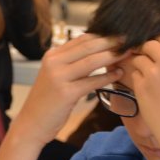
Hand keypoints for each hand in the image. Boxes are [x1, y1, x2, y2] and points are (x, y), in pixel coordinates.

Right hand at [12, 34, 127, 146]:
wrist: (31, 124)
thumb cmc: (47, 102)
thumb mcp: (55, 76)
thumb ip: (71, 63)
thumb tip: (95, 52)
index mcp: (52, 55)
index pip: (82, 39)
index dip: (103, 35)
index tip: (119, 34)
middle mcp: (54, 62)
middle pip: (88, 45)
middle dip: (110, 41)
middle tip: (129, 39)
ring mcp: (59, 77)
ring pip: (91, 61)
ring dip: (112, 56)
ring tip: (128, 53)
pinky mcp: (66, 93)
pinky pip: (92, 82)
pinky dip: (107, 76)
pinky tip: (118, 74)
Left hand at [129, 35, 159, 144]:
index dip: (158, 44)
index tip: (155, 50)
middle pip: (149, 44)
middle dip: (145, 51)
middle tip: (146, 62)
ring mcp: (153, 72)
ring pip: (138, 58)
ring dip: (139, 66)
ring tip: (147, 79)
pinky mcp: (141, 86)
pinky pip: (133, 75)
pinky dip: (137, 80)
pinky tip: (146, 92)